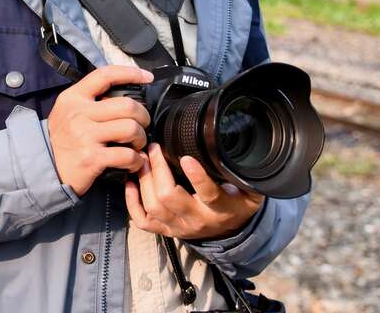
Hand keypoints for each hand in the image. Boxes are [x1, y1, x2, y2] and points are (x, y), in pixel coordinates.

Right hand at [48, 65, 153, 195]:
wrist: (44, 168)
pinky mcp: (92, 158)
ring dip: (140, 138)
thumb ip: (89, 100)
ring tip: (136, 144)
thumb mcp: (66, 111)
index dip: (130, 73)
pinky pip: (127, 155)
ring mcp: (85, 136)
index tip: (147, 77)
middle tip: (141, 126)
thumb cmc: (61, 139)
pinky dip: (136, 160)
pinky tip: (133, 161)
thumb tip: (121, 96)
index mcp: (73, 97)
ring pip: (131, 129)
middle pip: (127, 106)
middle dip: (143, 117)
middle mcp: (79, 113)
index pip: (105, 75)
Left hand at [124, 144, 263, 239]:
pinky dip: (132, 202)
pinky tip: (130, 182)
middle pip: (170, 198)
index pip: (209, 195)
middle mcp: (197, 220)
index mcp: (222, 208)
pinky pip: (143, 221)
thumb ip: (241, 171)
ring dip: (144, 180)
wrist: (232, 229)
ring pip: (153, 207)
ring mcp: (178, 227)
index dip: (197, 177)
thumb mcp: (249, 188)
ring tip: (142, 158)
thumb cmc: (238, 201)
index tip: (186, 158)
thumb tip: (232, 147)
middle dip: (158, 169)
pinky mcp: (165, 230)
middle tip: (153, 148)